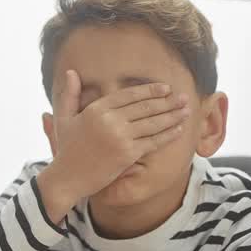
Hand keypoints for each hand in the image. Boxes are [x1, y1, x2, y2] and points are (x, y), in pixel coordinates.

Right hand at [39, 70, 189, 219]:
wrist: (67, 178)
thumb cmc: (66, 148)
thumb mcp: (63, 118)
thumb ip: (69, 94)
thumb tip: (71, 72)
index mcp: (96, 109)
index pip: (129, 95)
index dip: (150, 90)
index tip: (165, 88)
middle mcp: (109, 121)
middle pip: (145, 107)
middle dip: (167, 101)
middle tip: (183, 97)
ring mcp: (120, 138)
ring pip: (153, 123)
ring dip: (173, 116)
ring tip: (186, 110)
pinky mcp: (128, 154)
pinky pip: (154, 141)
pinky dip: (168, 134)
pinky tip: (178, 129)